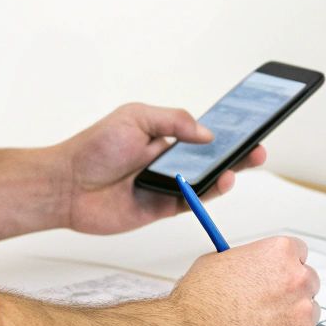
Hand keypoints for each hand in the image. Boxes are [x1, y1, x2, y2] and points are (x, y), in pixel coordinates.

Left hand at [54, 102, 268, 235]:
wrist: (67, 185)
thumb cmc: (94, 147)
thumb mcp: (135, 117)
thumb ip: (174, 122)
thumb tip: (207, 134)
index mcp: (163, 135)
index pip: (203, 132)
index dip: (226, 130)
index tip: (250, 125)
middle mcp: (168, 160)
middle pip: (211, 158)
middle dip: (237, 153)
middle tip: (258, 148)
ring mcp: (166, 185)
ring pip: (205, 181)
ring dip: (227, 173)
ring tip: (243, 164)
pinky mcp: (160, 209)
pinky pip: (191, 203)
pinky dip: (208, 194)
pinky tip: (220, 182)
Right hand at [170, 235, 319, 325]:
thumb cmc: (201, 300)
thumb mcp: (220, 260)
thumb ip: (249, 260)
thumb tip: (254, 265)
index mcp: (279, 252)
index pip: (299, 252)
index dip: (285, 265)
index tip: (278, 275)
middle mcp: (296, 277)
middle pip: (308, 280)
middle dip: (291, 290)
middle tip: (269, 301)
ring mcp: (302, 309)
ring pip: (309, 308)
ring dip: (293, 314)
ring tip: (263, 322)